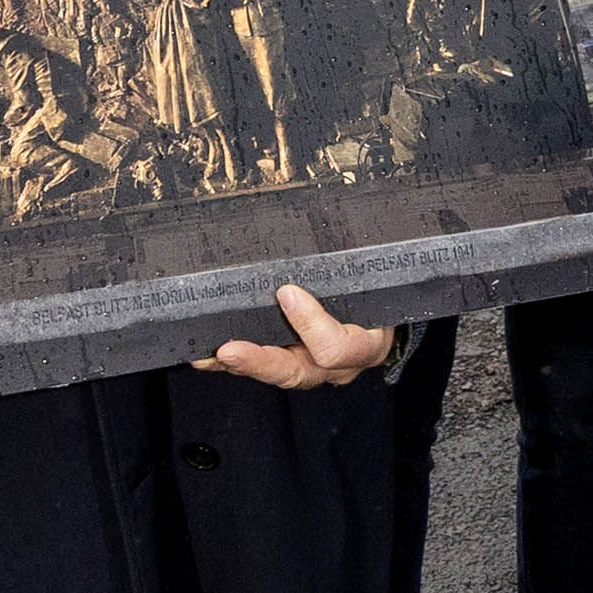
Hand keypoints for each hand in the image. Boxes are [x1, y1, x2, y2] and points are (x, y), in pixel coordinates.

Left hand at [199, 281, 404, 387]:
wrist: (385, 320)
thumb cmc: (381, 294)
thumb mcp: (376, 282)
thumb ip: (352, 267)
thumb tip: (322, 219)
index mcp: (364, 347)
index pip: (335, 347)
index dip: (311, 324)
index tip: (288, 292)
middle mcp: (337, 367)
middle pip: (296, 373)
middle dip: (259, 361)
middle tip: (228, 350)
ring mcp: (313, 370)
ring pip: (275, 373)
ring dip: (238, 364)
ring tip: (207, 355)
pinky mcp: (293, 365)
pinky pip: (263, 368)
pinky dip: (233, 363)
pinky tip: (207, 356)